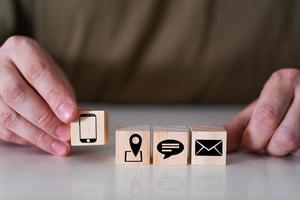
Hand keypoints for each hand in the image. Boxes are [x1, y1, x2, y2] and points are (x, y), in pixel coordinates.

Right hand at [0, 36, 77, 155]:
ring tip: (61, 145)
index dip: (55, 96)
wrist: (16, 72)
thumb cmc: (39, 74)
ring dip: (38, 135)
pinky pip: (4, 130)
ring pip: (8, 116)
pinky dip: (28, 139)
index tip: (72, 114)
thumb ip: (65, 95)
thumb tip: (80, 118)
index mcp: (20, 50)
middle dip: (46, 119)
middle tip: (67, 133)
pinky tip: (46, 142)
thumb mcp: (56, 77)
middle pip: (18, 94)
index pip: (37, 72)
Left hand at [226, 68, 299, 155]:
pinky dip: (295, 152)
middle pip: (286, 137)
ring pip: (299, 148)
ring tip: (279, 138)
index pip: (266, 116)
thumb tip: (222, 141)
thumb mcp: (258, 107)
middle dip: (268, 147)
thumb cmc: (282, 100)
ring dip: (283, 151)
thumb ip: (239, 125)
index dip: (254, 136)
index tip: (248, 141)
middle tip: (263, 142)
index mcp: (283, 81)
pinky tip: (293, 141)